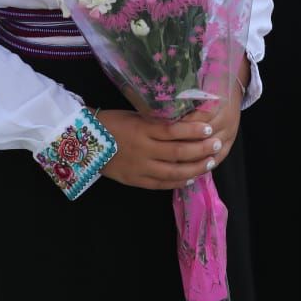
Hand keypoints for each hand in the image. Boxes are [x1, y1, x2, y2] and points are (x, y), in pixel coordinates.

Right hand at [98, 108, 229, 190]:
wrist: (83, 143)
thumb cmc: (111, 123)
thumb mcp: (135, 116)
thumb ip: (157, 121)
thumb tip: (185, 121)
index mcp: (142, 129)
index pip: (173, 131)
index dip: (193, 131)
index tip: (209, 128)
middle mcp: (143, 150)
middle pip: (178, 152)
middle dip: (201, 150)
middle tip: (216, 145)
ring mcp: (140, 168)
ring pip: (173, 172)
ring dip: (195, 168)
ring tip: (209, 163)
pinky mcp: (135, 181)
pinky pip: (161, 184)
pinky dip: (178, 182)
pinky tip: (191, 178)